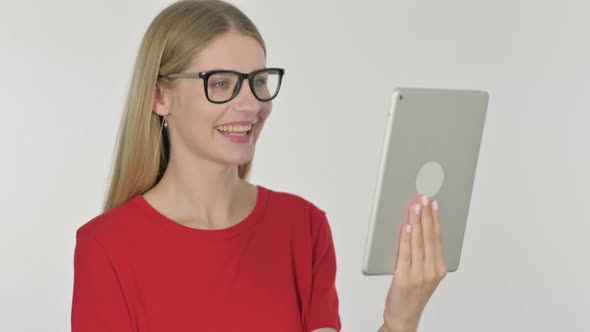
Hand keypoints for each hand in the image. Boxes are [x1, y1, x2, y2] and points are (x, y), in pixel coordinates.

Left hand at [381, 194, 447, 331]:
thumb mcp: (424, 273)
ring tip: (414, 206)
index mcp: (439, 268)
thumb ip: (423, 254)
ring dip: (416, 221)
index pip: (437, 238)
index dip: (435, 219)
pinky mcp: (404, 278)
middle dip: (426, 215)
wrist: (403, 317)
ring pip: (418, 242)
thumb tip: (416, 226)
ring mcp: (419, 275)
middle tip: (423, 198)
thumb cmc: (412, 294)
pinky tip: (406, 226)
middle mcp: (432, 271)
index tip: (433, 203)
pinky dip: (406, 238)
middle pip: (429, 236)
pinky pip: (405, 253)